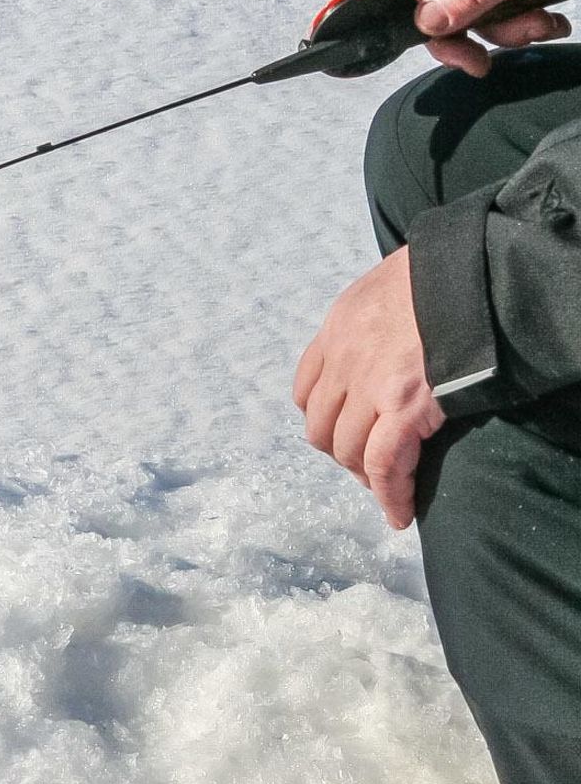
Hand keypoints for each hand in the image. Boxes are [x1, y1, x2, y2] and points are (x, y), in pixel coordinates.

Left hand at [293, 248, 445, 529]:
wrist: (475, 270)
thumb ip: (376, 313)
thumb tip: (389, 332)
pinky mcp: (403, 409)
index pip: (307, 388)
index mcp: (339, 326)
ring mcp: (371, 388)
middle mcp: (344, 360)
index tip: (341, 430)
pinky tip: (397, 513)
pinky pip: (385, 466)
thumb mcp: (391, 279)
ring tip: (385, 487)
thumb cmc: (446, 270)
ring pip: (348, 451)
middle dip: (341, 451)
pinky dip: (389, 494)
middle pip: (322, 428)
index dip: (323, 416)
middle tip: (366, 464)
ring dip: (365, 474)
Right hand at [349, 0, 578, 73]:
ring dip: (501, 34)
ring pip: (464, 21)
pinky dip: (522, 28)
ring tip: (537, 24)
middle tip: (473, 60)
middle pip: (424, 8)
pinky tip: (549, 18)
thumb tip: (425, 25)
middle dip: (454, 38)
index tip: (351, 28)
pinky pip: (495, 20)